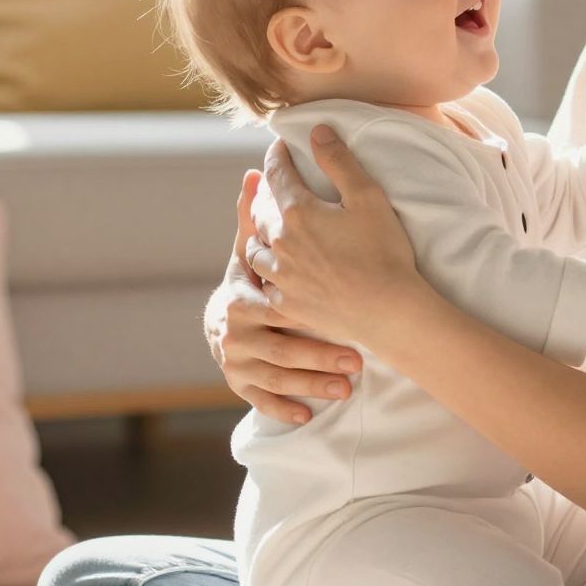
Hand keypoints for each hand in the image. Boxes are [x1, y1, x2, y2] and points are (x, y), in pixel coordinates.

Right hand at [207, 170, 361, 425]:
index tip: (345, 311)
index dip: (307, 308)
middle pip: (279, 344)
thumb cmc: (253, 276)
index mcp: (241, 292)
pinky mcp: (240, 383)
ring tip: (349, 384)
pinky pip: (262, 400)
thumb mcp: (254, 245)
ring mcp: (235, 358)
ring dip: (313, 382)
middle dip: (318, 352)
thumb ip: (257, 213)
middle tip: (357, 359)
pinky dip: (284, 407)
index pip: (274, 302)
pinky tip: (310, 415)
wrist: (228, 316)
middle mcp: (233, 328)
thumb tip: (254, 169)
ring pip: (277, 374)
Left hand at [243, 126, 424, 348]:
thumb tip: (317, 131)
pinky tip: (276, 271)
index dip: (276, 157)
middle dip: (265, 195)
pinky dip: (267, 272)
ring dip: (260, 235)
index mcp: (297, 212)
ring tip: (269, 230)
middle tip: (273, 187)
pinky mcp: (287, 304)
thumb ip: (339, 161)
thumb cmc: (384, 252)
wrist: (388, 312)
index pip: (277, 174)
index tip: (278, 147)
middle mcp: (280, 243)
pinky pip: (265, 284)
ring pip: (256, 250)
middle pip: (260, 211)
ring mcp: (281, 277)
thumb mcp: (368, 197)